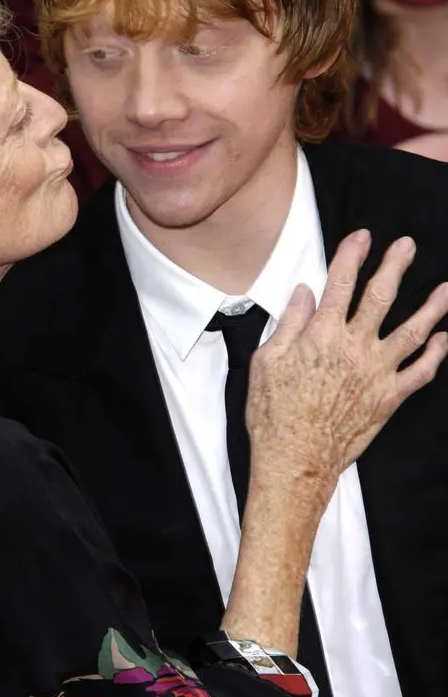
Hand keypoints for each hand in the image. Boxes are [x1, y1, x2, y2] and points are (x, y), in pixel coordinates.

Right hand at [246, 230, 447, 507]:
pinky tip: (444, 340)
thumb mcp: (266, 361)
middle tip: (407, 246)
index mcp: (321, 335)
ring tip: (445, 289)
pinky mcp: (388, 398)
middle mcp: (354, 349)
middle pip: (380, 298)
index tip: (362, 236)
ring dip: (431, 309)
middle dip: (395, 267)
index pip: (340, 283)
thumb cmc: (274, 413)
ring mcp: (376, 373)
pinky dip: (435, 356)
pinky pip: (419, 373)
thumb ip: (288, 323)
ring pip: (412, 332)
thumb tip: (303, 292)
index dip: (352, 255)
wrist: (295, 460)